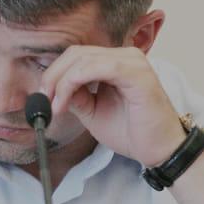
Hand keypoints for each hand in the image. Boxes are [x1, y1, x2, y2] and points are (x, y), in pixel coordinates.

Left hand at [40, 46, 185, 166]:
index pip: (77, 56)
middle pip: (76, 53)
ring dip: (61, 82)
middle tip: (43, 102)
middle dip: (53, 77)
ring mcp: (132, 62)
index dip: (54, 74)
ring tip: (55, 106)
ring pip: (83, 58)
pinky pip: (97, 67)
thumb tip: (52, 89)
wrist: (160, 151)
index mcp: (116, 62)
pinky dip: (74, 82)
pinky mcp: (137, 73)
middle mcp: (125, 56)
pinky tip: (66, 102)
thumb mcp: (94, 112)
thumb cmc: (133, 132)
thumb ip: (76, 96)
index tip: (43, 99)